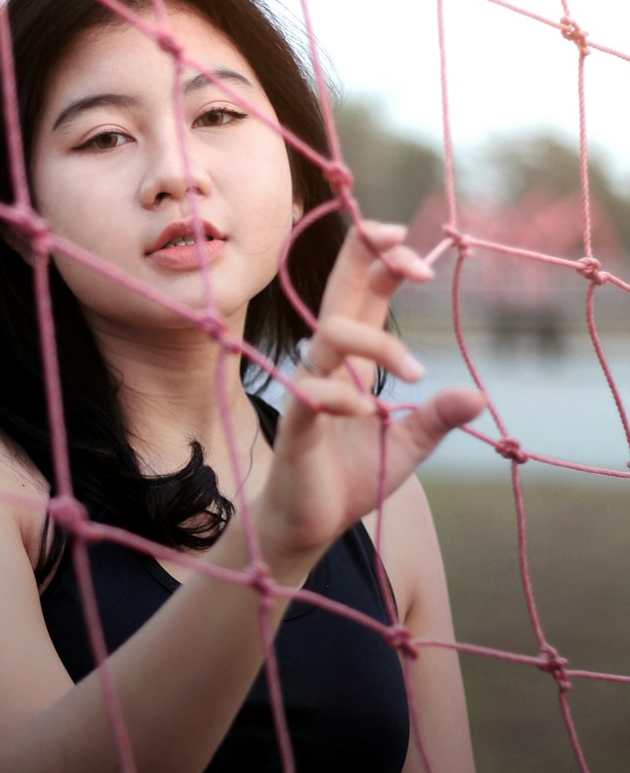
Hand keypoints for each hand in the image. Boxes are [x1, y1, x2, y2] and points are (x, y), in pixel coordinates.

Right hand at [256, 221, 484, 574]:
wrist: (312, 524)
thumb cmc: (351, 477)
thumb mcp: (408, 444)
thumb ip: (437, 416)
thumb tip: (478, 395)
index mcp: (354, 358)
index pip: (364, 289)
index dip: (386, 261)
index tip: (424, 263)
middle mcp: (327, 362)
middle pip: (337, 288)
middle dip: (365, 254)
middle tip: (409, 248)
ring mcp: (307, 388)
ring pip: (330, 334)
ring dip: (379, 344)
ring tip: (416, 375)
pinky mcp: (295, 423)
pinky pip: (313, 393)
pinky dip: (344, 397)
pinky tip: (370, 415)